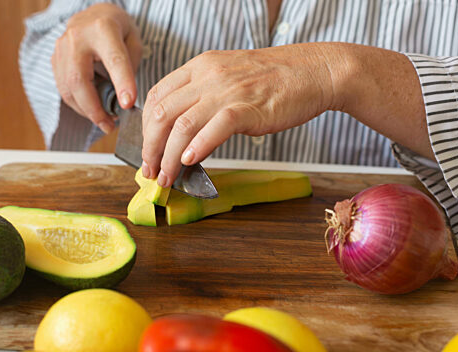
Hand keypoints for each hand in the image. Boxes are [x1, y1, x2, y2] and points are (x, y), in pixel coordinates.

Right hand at [52, 3, 141, 133]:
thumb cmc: (118, 30)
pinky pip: (63, 90)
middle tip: (110, 126)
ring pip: (68, 90)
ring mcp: (61, 48)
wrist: (93, 15)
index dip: (122, 83)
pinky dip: (78, 105)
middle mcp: (77, 37)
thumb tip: (123, 100)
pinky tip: (92, 109)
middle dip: (94, 109)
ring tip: (104, 121)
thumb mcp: (134, 41)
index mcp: (103, 29)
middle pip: (79, 80)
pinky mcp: (54, 60)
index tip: (128, 105)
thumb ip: (130, 67)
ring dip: (86, 111)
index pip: (113, 59)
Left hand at [141, 43, 336, 186]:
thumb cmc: (272, 80)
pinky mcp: (247, 108)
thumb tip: (183, 133)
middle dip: (150, 147)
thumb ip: (203, 97)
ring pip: (182, 125)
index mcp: (199, 67)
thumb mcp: (228, 77)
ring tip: (167, 177)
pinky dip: (198, 147)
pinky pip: (214, 128)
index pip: (157, 96)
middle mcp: (207, 76)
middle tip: (151, 170)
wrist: (312, 72)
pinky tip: (190, 162)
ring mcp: (227, 91)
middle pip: (162, 113)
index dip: (145, 128)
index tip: (148, 150)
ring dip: (169, 157)